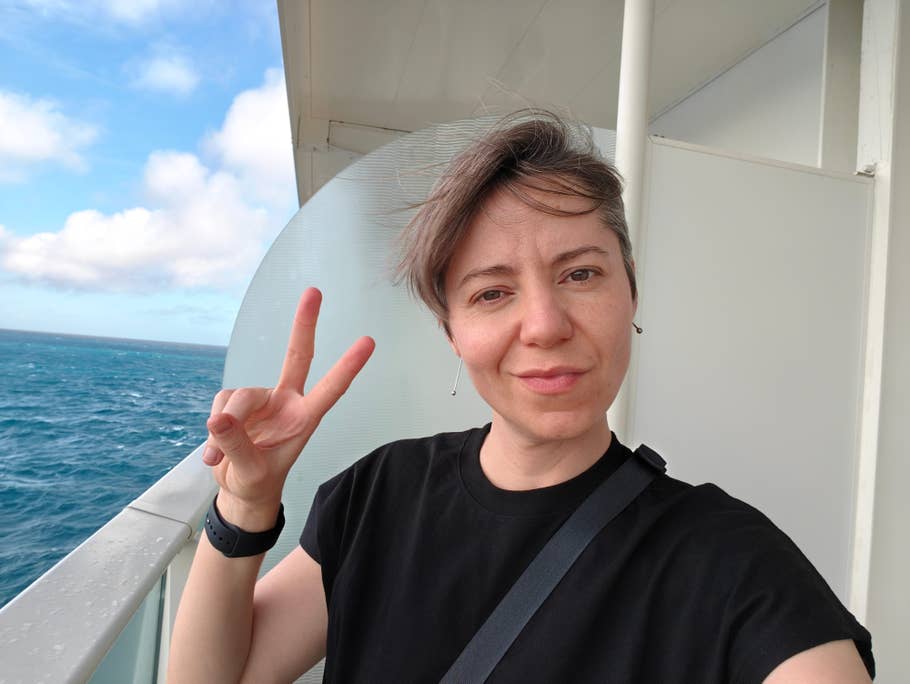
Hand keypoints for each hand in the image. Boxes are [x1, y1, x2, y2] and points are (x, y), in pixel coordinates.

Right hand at [202, 287, 374, 528]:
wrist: (240, 490)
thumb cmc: (257, 481)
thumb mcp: (251, 472)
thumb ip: (237, 445)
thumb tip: (219, 418)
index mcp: (304, 419)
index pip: (331, 389)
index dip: (348, 367)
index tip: (369, 342)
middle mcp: (287, 402)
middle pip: (297, 355)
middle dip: (304, 324)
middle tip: (314, 291)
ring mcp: (263, 400)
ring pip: (240, 396)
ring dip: (225, 425)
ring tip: (221, 455)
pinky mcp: (237, 402)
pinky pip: (221, 403)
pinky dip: (213, 427)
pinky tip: (214, 450)